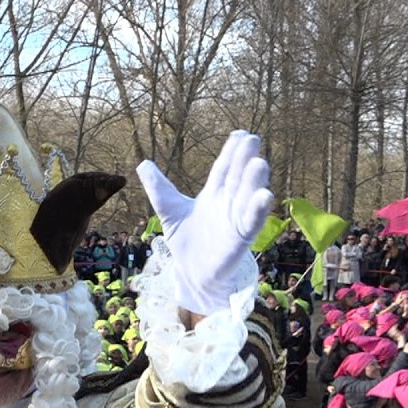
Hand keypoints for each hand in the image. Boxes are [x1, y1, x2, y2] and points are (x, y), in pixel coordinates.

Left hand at [137, 131, 273, 315]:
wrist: (192, 273)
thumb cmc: (186, 240)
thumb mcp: (170, 210)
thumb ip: (158, 188)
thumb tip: (142, 164)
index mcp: (214, 194)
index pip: (223, 169)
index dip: (231, 152)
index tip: (240, 134)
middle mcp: (228, 204)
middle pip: (237, 178)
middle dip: (244, 160)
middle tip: (252, 139)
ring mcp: (235, 221)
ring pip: (247, 198)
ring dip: (254, 182)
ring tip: (259, 163)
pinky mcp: (239, 240)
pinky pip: (251, 224)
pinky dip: (257, 211)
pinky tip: (265, 196)